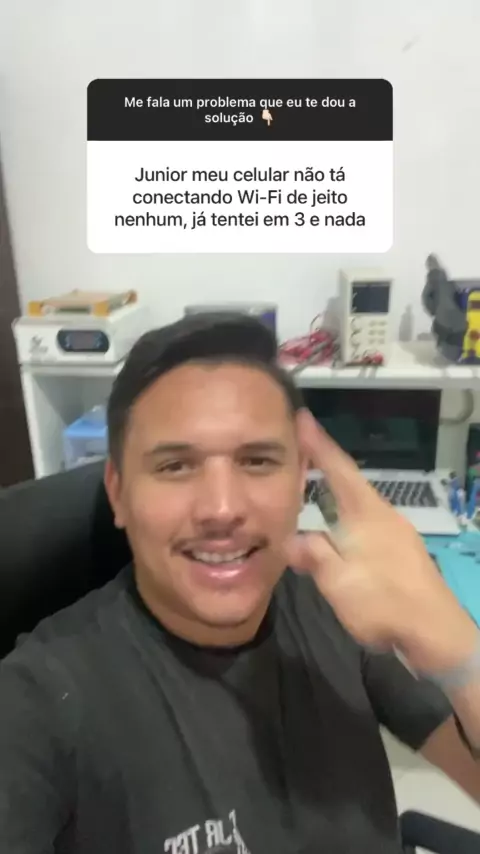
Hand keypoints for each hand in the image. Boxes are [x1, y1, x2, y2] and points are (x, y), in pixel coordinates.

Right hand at [287, 409, 477, 672]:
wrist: (437, 634)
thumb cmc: (385, 603)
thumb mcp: (338, 582)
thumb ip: (314, 555)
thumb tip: (292, 539)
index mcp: (367, 513)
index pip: (338, 468)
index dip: (318, 442)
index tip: (301, 416)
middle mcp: (384, 516)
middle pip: (350, 483)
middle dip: (324, 467)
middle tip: (298, 453)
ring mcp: (396, 535)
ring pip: (358, 507)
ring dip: (335, 497)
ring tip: (312, 493)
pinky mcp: (402, 555)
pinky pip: (366, 526)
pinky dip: (346, 521)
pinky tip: (338, 535)